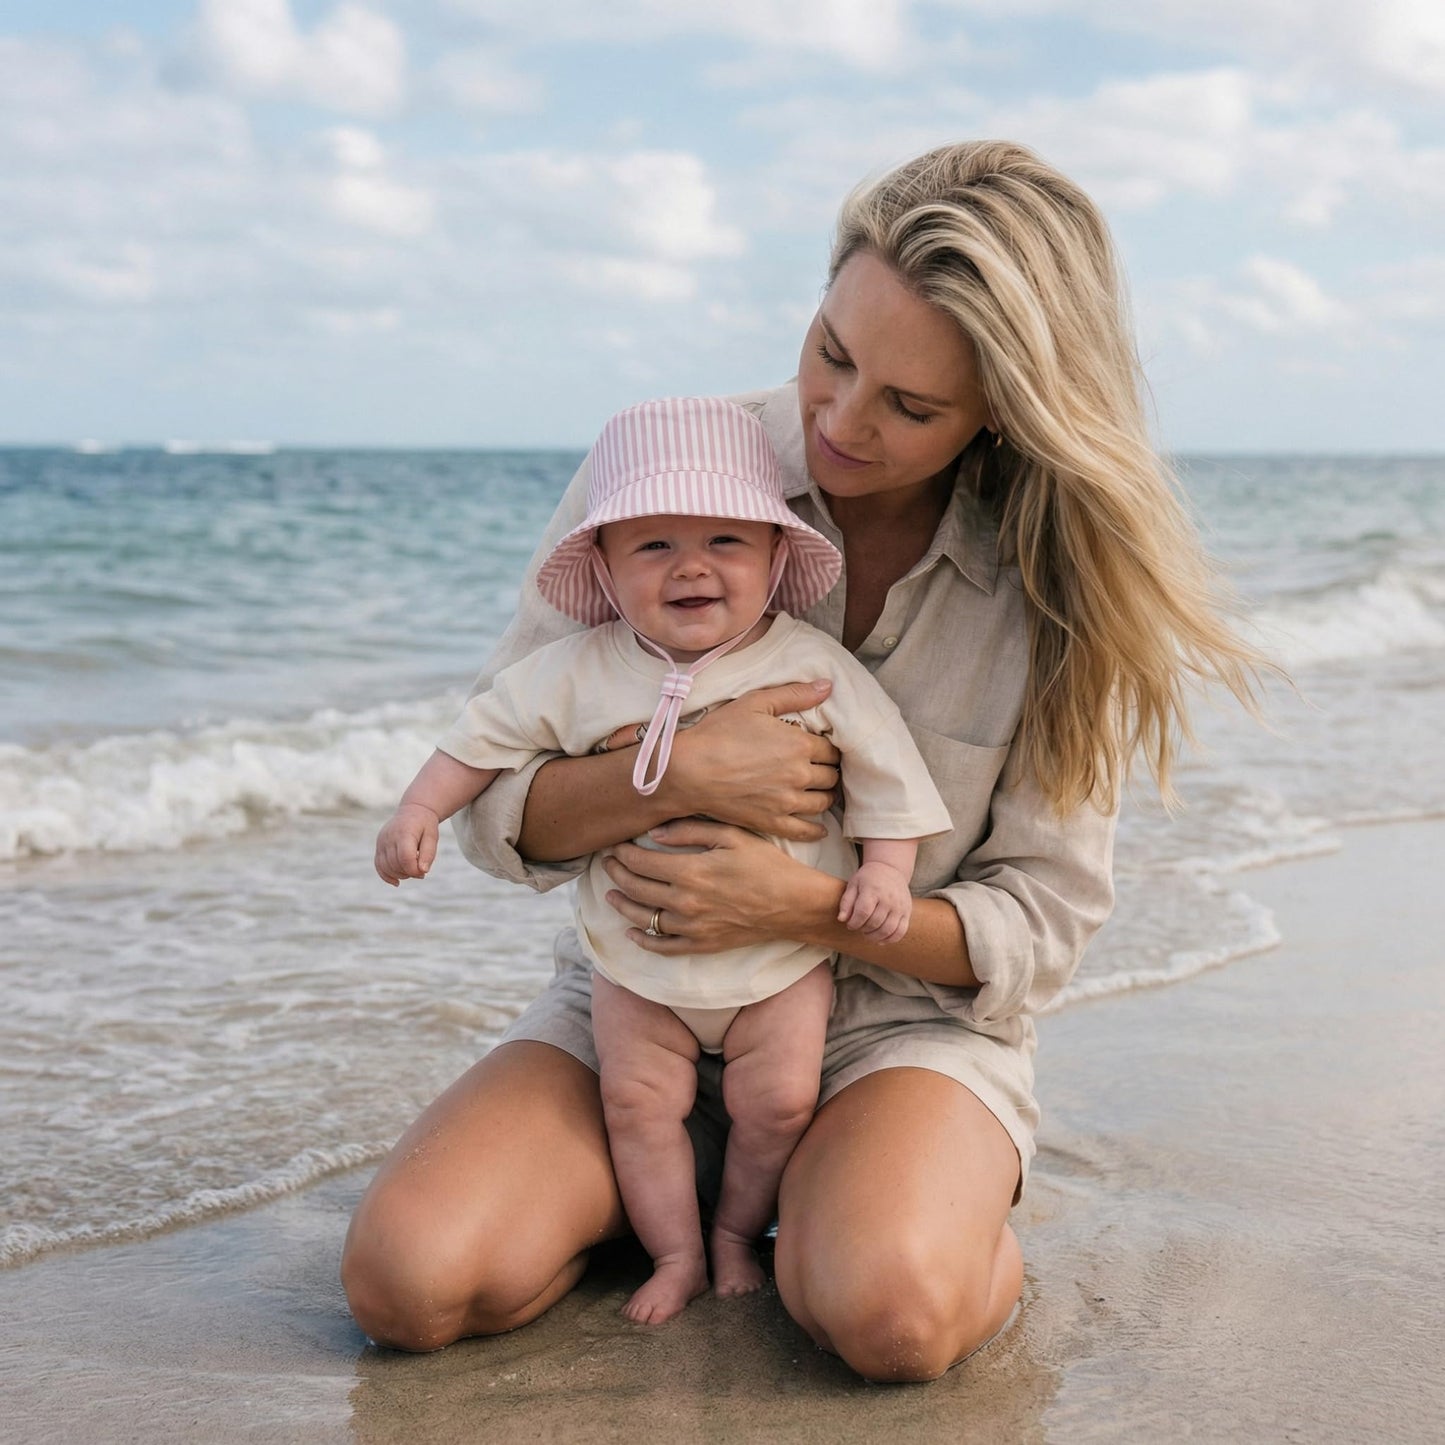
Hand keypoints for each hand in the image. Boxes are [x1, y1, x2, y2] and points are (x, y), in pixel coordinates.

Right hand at [374, 803, 439, 885]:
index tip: (423, 872)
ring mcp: (381, 841)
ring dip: (400, 875)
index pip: (405, 858)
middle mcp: (389, 837)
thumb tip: (422, 871)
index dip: (414, 870)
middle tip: (421, 871)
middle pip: (395, 864)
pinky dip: (386, 876)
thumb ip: (428, 854)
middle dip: (409, 873)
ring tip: (412, 871)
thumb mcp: (433, 836)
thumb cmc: (425, 825)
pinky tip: (396, 882)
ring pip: (386, 867)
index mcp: (404, 832)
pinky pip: (378, 865)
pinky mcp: (378, 846)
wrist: (413, 811)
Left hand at [601, 817, 827, 954]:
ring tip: (611, 894)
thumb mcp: (732, 835)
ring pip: (643, 918)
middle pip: (636, 888)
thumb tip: (655, 833)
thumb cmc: (766, 864)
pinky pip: (663, 947)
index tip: (615, 845)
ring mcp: (692, 927)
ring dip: (622, 905)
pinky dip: (643, 941)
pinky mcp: (701, 945)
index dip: (622, 853)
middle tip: (608, 863)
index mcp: (691, 871)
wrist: (793, 904)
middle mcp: (685, 901)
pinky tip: (632, 932)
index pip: (640, 862)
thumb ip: (691, 830)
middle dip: (617, 874)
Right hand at [661, 681, 840, 841]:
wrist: (689, 770)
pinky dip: (816, 830)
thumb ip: (794, 693)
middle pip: (830, 776)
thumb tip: (827, 685)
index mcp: (799, 744)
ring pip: (823, 801)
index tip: (819, 748)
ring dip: (824, 795)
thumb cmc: (719, 733)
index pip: (831, 749)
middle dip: (827, 770)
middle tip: (819, 768)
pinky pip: (805, 830)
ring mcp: (787, 801)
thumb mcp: (755, 702)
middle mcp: (799, 775)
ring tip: (818, 790)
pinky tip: (819, 828)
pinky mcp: (772, 822)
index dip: (827, 748)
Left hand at [838, 860, 912, 943]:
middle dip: (863, 929)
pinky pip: (900, 931)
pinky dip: (890, 939)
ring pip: (887, 930)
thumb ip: (846, 902)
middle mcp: (889, 898)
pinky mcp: (907, 912)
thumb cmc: (868, 878)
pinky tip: (880, 939)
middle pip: (875, 922)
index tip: (850, 924)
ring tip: (867, 933)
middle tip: (859, 927)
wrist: (890, 869)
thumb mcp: (853, 884)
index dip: (854, 923)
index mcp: (873, 889)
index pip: (863, 912)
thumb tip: (842, 919)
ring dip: (874, 937)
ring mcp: (900, 906)